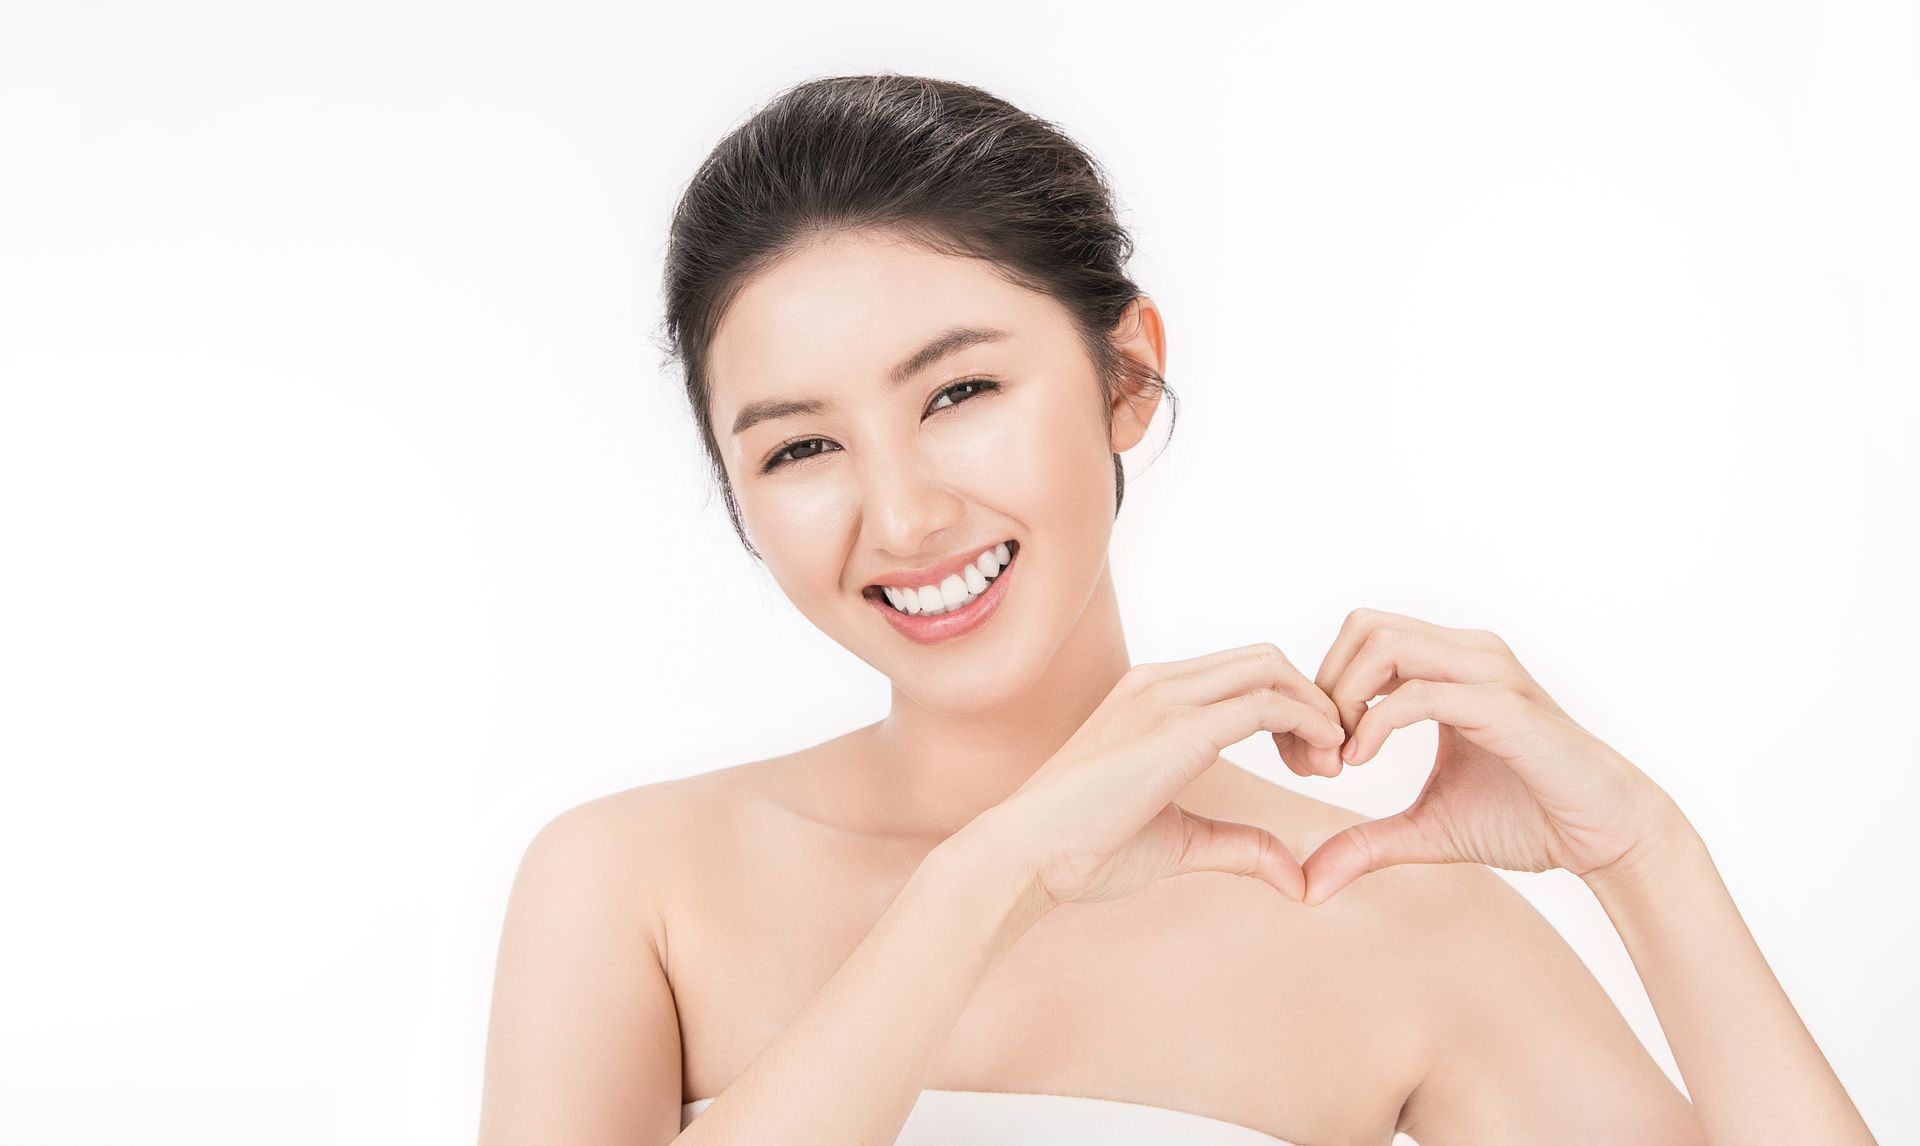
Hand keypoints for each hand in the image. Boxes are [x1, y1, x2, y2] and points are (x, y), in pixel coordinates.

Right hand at [988, 643, 1347, 908]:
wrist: (1025, 855)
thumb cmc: (1083, 849)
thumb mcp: (1179, 840)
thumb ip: (1239, 846)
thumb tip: (1295, 876)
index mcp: (1150, 697)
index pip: (1241, 673)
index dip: (1290, 707)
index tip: (1307, 761)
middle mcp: (1158, 683)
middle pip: (1264, 659)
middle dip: (1311, 700)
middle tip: (1329, 759)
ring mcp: (1165, 698)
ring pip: (1269, 667)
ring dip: (1315, 707)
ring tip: (1329, 760)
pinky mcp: (1178, 728)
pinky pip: (1265, 704)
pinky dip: (1308, 722)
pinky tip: (1321, 759)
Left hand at [1299, 608, 1685, 905]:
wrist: (1605, 835)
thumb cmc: (1526, 819)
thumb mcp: (1427, 830)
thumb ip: (1366, 843)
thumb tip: (1307, 884)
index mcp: (1449, 666)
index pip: (1360, 642)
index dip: (1319, 691)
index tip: (1309, 758)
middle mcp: (1467, 653)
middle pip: (1363, 626)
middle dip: (1322, 687)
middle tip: (1317, 757)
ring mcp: (1487, 671)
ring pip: (1383, 643)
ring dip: (1343, 698)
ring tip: (1338, 759)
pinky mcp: (1502, 704)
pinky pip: (1418, 692)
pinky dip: (1375, 723)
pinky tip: (1360, 761)